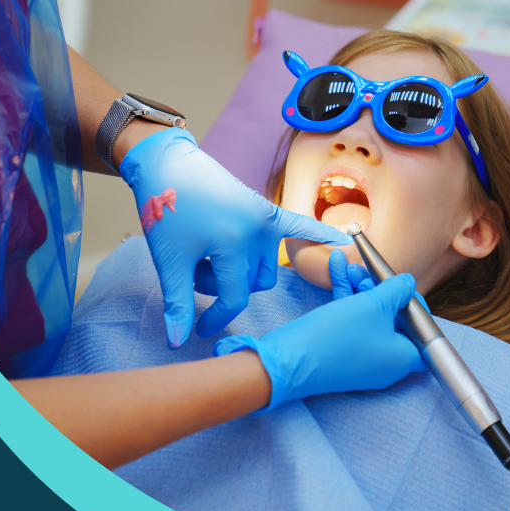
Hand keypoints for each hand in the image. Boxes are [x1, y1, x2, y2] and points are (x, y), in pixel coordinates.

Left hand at [120, 128, 350, 347]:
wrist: (168, 166)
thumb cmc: (165, 212)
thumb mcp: (169, 260)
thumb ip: (178, 303)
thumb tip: (179, 344)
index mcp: (234, 244)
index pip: (235, 298)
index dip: (215, 318)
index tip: (199, 329)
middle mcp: (257, 231)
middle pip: (250, 284)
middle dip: (221, 287)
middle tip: (191, 269)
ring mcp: (265, 218)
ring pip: (265, 269)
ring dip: (242, 274)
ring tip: (209, 258)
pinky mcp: (266, 209)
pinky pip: (299, 226)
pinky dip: (318, 233)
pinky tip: (344, 239)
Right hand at [214, 250, 425, 411]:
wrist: (291, 358)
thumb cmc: (338, 335)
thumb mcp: (374, 304)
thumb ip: (396, 290)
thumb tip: (408, 284)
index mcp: (403, 357)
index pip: (423, 331)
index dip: (415, 305)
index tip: (403, 288)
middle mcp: (386, 361)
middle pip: (393, 319)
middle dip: (380, 289)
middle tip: (369, 272)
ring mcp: (363, 357)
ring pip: (369, 317)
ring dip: (360, 288)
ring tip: (349, 264)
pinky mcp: (342, 351)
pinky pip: (351, 322)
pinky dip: (346, 297)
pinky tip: (335, 267)